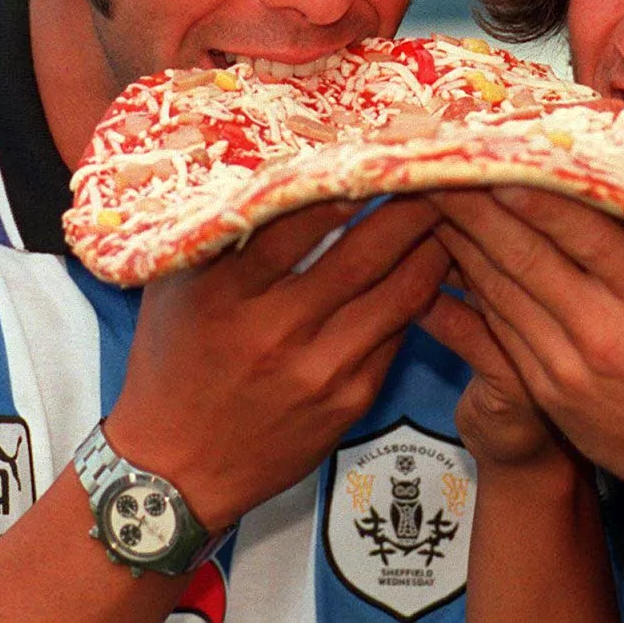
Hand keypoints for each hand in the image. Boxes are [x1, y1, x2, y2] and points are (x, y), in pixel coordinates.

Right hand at [105, 196, 448, 529]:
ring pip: (397, 295)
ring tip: (451, 213)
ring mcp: (317, 371)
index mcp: (222, 293)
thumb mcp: (172, 287)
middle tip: (438, 170)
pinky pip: (397, 335)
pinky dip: (420, 296)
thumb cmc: (172, 362)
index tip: (377, 153)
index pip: (297, 223)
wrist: (174, 471)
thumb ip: (214, 231)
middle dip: (409, 207)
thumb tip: (264, 163)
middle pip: (362, 255)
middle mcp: (273, 331)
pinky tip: (434, 268)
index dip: (346, 184)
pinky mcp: (348, 401)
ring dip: (431, 249)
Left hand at [431, 188, 623, 559]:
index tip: (499, 163)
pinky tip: (451, 257)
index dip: (537, 200)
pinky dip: (472, 290)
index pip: (585, 238)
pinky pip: (499, 330)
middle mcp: (606, 333)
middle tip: (440, 168)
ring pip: (502, 294)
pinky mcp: (547, 392)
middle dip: (479, 211)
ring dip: (463, 245)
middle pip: (527, 259)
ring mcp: (569, 368)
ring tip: (434, 201)